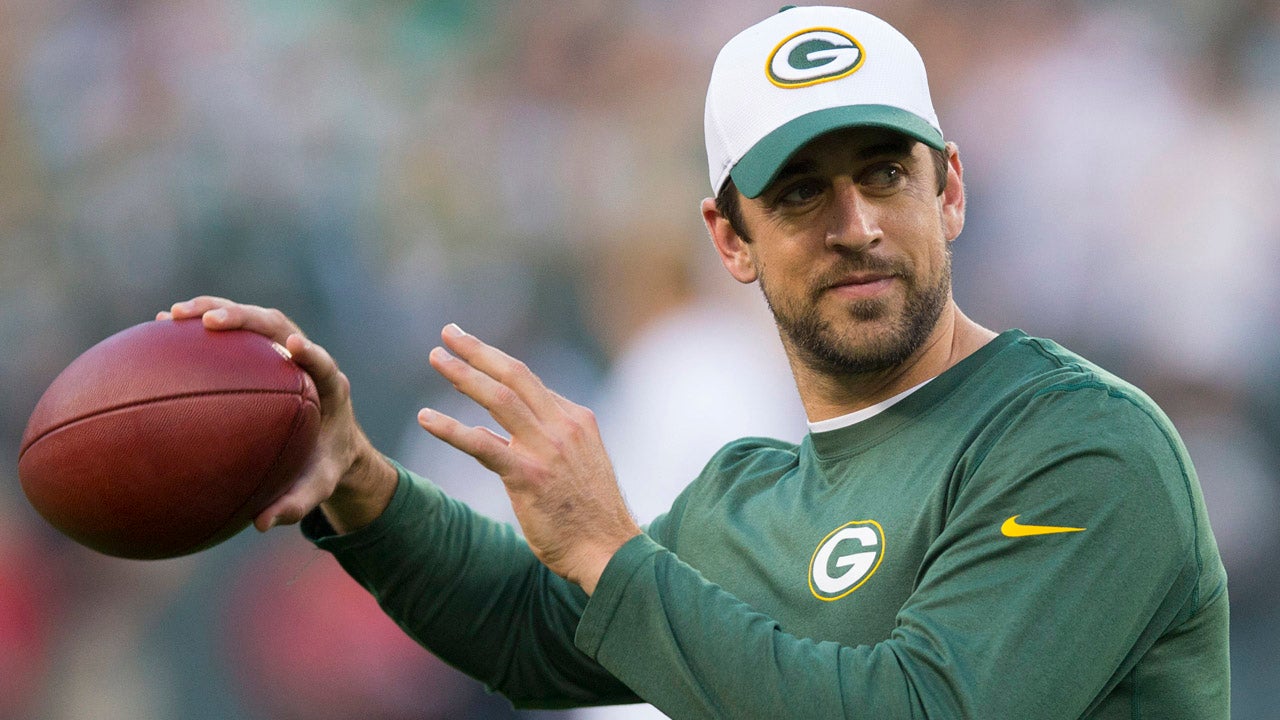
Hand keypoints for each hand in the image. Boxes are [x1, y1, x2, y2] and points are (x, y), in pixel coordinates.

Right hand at [158, 297, 396, 533]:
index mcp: (331, 388)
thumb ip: (295, 504)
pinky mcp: (264, 352)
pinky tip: (162, 327)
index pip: (322, 362)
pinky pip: (234, 334)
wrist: (334, 445)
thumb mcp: (317, 488)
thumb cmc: (326, 466)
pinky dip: (202, 327)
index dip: (309, 351)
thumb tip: (261, 524)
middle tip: (209, 322)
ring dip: (217, 310)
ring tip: (172, 315)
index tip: (292, 346)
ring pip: (254, 320)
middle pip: (279, 326)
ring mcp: (284, 351)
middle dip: (246, 319)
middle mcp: (307, 360)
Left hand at [418, 324, 640, 593]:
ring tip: (434, 357)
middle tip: (448, 332)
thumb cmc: (590, 516)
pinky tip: (426, 418)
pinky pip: (482, 444)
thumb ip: (540, 445)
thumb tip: (497, 435)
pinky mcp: (529, 476)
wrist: (610, 552)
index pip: (530, 382)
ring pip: (499, 398)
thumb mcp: (575, 466)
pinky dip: (450, 428)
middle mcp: (564, 426)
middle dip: (478, 350)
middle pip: (515, 374)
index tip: (469, 352)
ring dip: (463, 374)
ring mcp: (547, 449)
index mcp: (576, 420)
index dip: (495, 363)